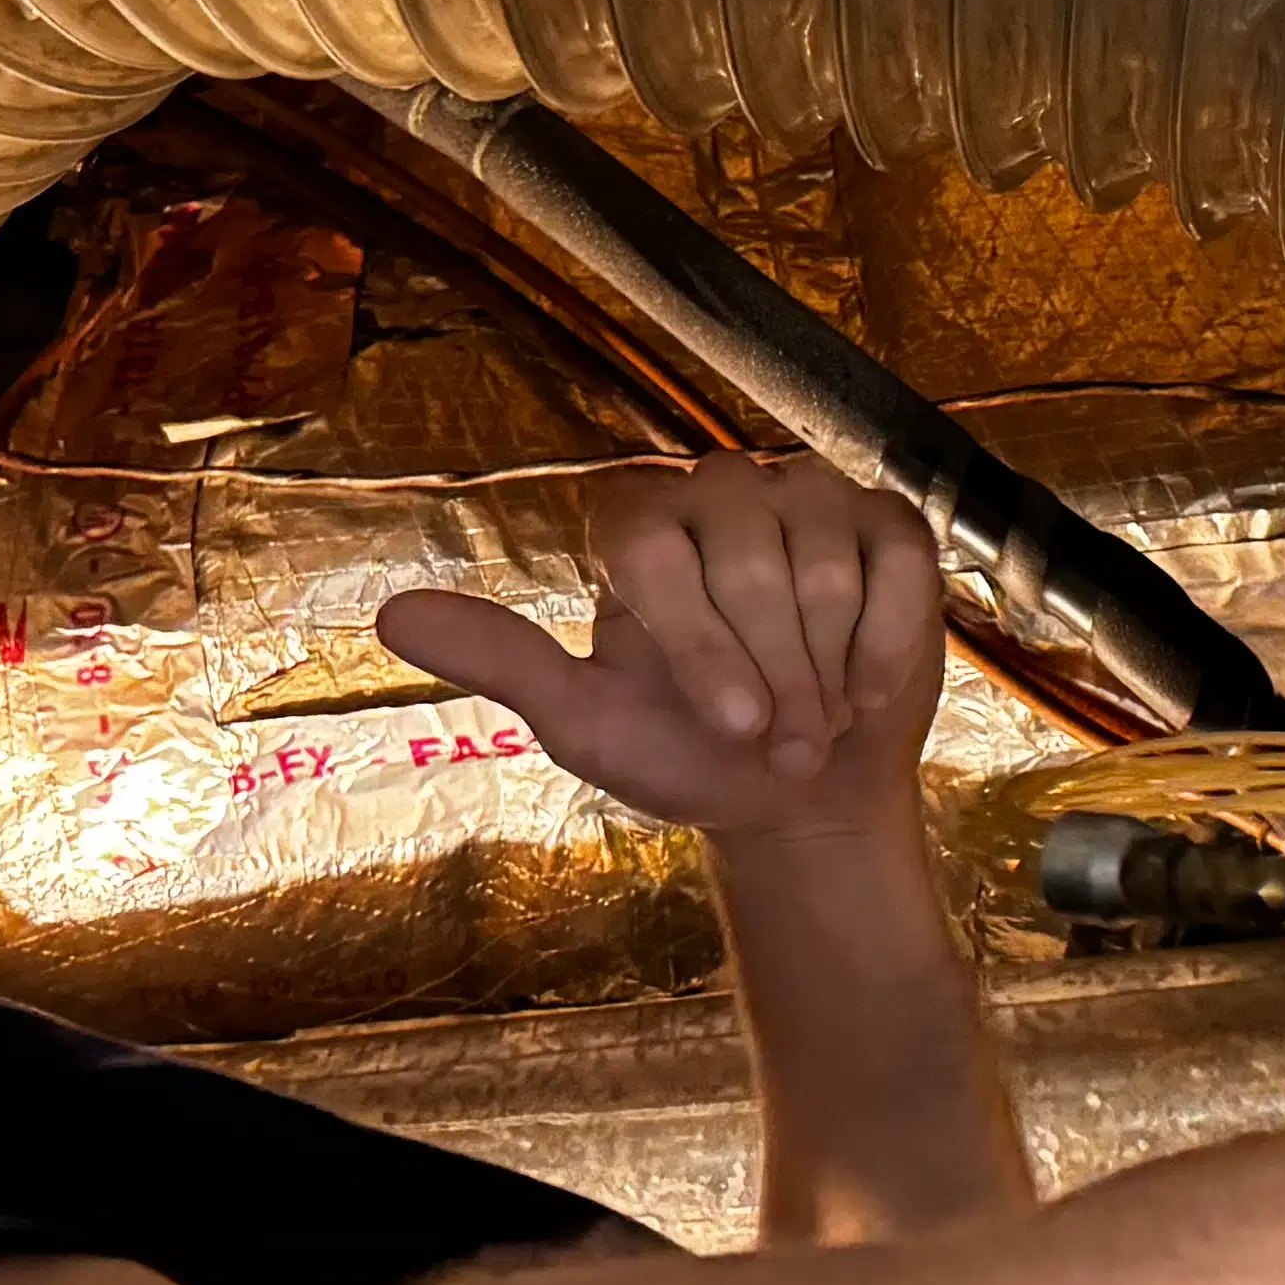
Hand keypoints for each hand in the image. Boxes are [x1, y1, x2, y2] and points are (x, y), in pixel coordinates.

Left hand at [375, 458, 949, 841]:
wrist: (803, 794)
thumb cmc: (689, 756)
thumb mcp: (587, 724)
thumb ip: (503, 662)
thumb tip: (388, 618)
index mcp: (635, 523)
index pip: (657, 550)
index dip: (702, 644)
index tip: (729, 724)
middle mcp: (717, 490)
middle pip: (751, 564)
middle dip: (773, 678)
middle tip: (776, 742)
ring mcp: (807, 497)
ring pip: (825, 569)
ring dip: (827, 672)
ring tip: (817, 721)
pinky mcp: (886, 524)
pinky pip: (896, 566)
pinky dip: (887, 644)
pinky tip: (867, 687)